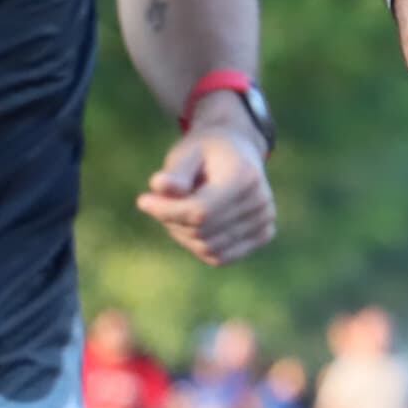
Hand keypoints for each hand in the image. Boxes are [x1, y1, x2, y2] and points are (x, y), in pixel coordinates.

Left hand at [137, 118, 276, 266]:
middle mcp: (261, 202)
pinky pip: (221, 257)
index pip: (200, 212)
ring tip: (179, 211)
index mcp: (244, 177)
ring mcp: (265, 221)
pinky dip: (199, 246)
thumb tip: (159, 186)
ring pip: (209, 248)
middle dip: (173, 221)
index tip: (142, 201)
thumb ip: (175, 172)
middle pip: (203, 232)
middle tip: (160, 202)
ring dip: (184, 235)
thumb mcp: (186, 153)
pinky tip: (193, 225)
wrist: (238, 150)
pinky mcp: (263, 235)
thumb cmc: (205, 151)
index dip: (167, 211)